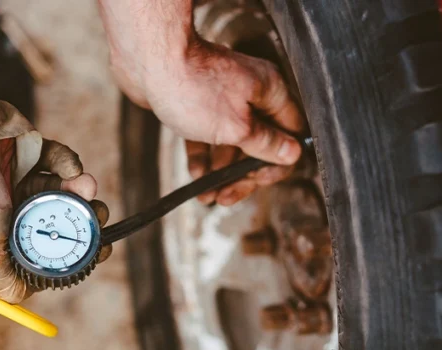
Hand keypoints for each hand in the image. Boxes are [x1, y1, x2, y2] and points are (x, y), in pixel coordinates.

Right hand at [0, 84, 111, 303]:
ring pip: (63, 189)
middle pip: (58, 219)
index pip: (42, 250)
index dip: (70, 253)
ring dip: (82, 192)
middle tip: (99, 217)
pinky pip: (58, 158)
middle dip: (84, 220)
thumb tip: (25, 295)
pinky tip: (73, 172)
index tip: (96, 252)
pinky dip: (69, 164)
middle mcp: (10, 209)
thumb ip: (5, 283)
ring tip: (90, 192)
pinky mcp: (28, 149)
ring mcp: (20, 178)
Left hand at [146, 42, 303, 204]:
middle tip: (226, 197)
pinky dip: (202, 157)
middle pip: (259, 144)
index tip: (256, 181)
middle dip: (243, 175)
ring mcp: (222, 99)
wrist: (148, 60)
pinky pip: (206, 136)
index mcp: (270, 93)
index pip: (289, 135)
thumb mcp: (236, 126)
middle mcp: (250, 94)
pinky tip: (195, 176)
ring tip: (207, 196)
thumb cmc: (192, 87)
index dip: (276, 163)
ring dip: (221, 172)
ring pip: (231, 143)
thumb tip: (293, 154)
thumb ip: (266, 143)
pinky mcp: (196, 104)